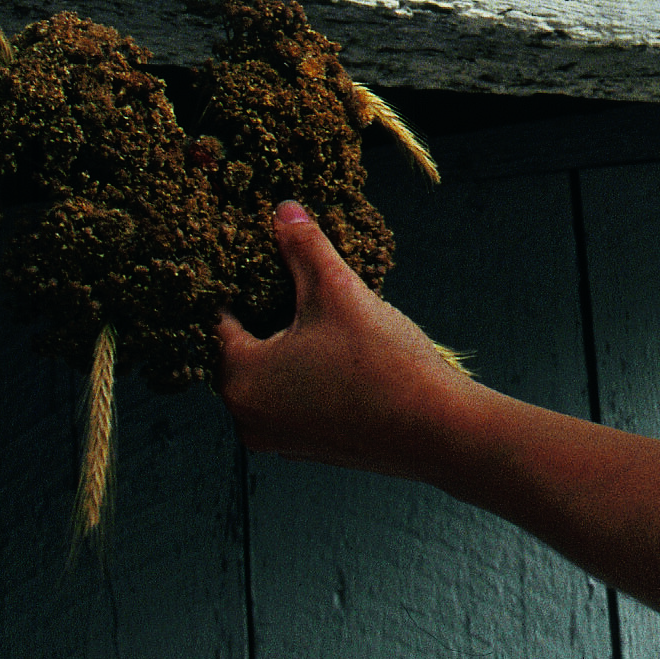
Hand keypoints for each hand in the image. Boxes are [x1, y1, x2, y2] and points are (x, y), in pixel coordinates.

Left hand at [211, 201, 476, 481]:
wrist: (438, 430)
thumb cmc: (382, 363)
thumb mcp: (338, 290)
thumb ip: (303, 247)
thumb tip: (283, 210)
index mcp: (241, 380)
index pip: (221, 320)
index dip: (242, 283)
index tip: (262, 261)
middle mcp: (248, 418)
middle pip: (244, 348)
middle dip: (268, 314)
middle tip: (296, 282)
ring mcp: (278, 439)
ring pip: (270, 375)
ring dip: (290, 344)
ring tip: (322, 314)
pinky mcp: (308, 448)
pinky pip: (292, 399)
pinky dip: (306, 374)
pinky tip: (339, 352)